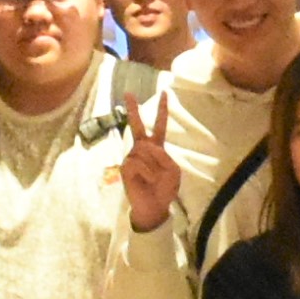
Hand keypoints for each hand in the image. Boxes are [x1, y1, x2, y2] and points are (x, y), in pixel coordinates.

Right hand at [115, 104, 182, 232]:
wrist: (154, 206)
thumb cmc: (164, 188)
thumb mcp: (173, 170)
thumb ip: (164, 156)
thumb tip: (146, 148)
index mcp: (157, 147)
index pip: (160, 125)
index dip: (162, 110)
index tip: (164, 93)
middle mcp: (143, 148)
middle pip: (138, 125)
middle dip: (133, 109)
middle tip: (128, 92)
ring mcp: (132, 157)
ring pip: (144, 150)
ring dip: (153, 166)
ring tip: (154, 178)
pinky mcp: (126, 167)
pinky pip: (138, 163)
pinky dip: (146, 172)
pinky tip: (146, 180)